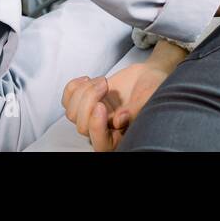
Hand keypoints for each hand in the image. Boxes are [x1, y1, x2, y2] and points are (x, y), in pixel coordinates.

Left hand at [61, 54, 176, 150]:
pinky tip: (87, 78)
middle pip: (82, 126)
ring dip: (83, 92)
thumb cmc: (152, 89)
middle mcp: (104, 131)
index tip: (102, 105)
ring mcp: (92, 118)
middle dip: (89, 101)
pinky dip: (73, 87)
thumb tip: (118, 122)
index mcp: (121, 137)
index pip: (101, 144)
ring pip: (72, 113)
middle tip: (105, 83)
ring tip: (103, 80)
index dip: (96, 127)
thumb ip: (135, 111)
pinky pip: (67, 101)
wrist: (147, 76)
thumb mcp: (150, 98)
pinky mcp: (84, 104)